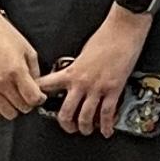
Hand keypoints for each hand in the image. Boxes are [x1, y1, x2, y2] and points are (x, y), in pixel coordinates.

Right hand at [0, 0, 44, 120]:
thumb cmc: (4, 36)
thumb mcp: (28, 51)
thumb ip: (35, 72)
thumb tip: (38, 87)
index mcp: (16, 71)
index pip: (33, 99)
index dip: (40, 99)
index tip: (40, 95)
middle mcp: (1, 82)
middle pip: (21, 108)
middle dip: (28, 103)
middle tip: (28, 94)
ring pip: (6, 113)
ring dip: (14, 107)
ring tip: (16, 96)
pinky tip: (3, 98)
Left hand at [36, 7, 152, 136]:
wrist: (123, 30)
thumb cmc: (105, 36)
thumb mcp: (83, 53)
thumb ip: (78, 68)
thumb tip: (77, 77)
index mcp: (71, 72)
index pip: (46, 86)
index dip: (37, 97)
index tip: (36, 104)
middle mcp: (81, 82)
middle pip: (66, 112)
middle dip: (66, 124)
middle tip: (68, 127)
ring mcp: (97, 87)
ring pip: (86, 117)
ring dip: (84, 127)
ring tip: (86, 130)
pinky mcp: (114, 89)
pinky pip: (108, 113)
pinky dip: (106, 125)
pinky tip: (106, 130)